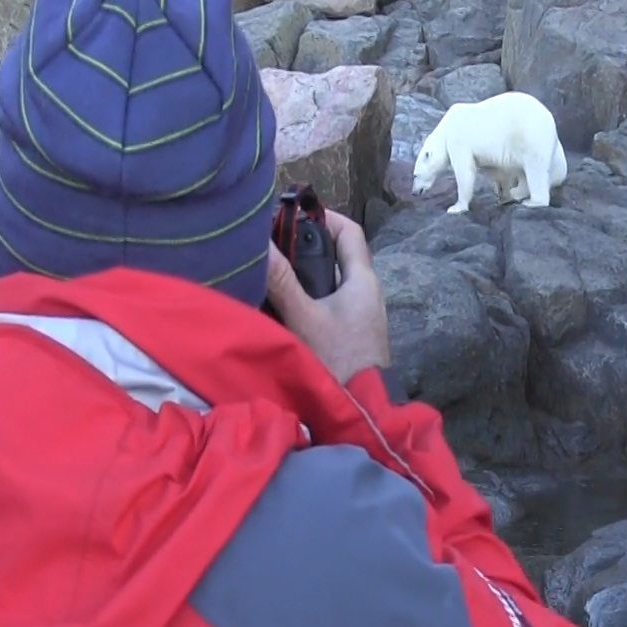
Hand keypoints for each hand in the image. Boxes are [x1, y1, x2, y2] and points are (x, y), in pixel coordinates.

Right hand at [265, 210, 390, 382]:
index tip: (293, 215)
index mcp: (363, 281)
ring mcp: (362, 315)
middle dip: (308, 246)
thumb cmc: (339, 362)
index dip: (325, 217)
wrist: (362, 410)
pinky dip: (310, 296)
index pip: (351, 232)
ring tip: (273, 271)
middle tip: (273, 244)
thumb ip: (282, 282)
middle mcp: (368, 293)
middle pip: (339, 254)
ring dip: (306, 273)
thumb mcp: (304, 319)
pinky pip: (331, 303)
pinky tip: (285, 305)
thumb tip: (259, 245)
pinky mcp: (353, 334)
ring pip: (333, 280)